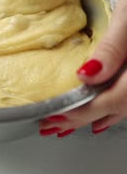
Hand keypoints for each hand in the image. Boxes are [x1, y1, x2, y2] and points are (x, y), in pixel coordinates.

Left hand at [39, 0, 126, 137]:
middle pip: (117, 106)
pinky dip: (112, 106)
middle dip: (84, 118)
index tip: (57, 114)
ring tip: (70, 124)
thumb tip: (86, 76)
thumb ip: (113, 47)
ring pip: (124, 103)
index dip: (84, 111)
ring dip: (96, 115)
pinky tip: (103, 112)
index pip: (113, 99)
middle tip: (54, 126)